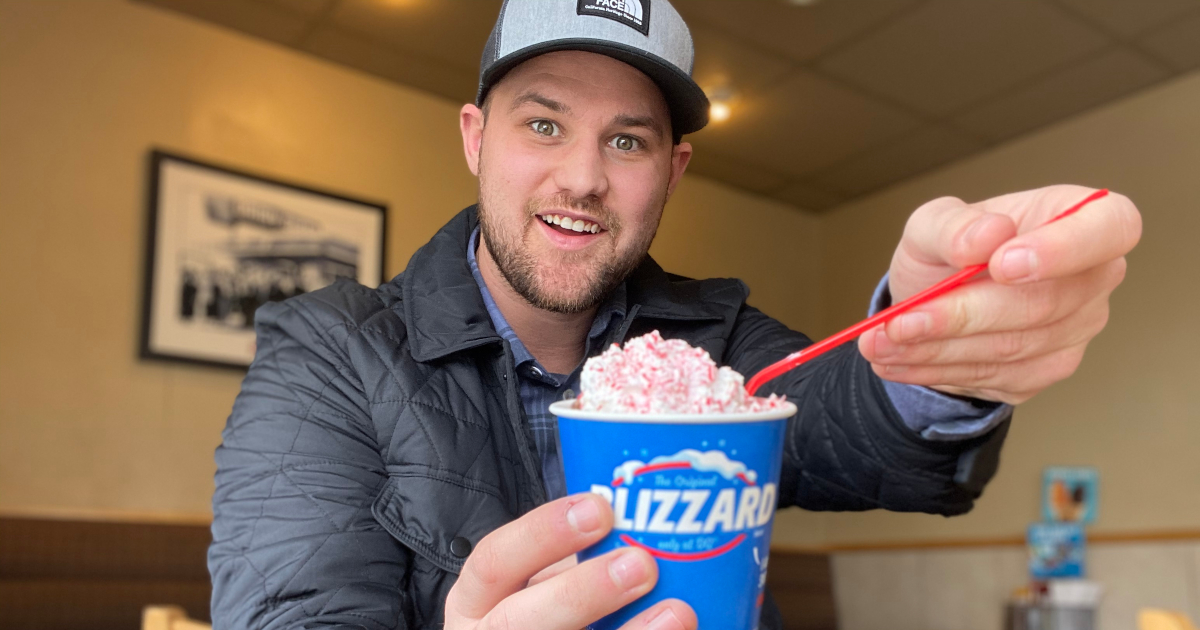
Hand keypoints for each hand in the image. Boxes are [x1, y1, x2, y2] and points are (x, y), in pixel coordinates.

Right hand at [443, 493, 696, 629]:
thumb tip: (651, 518)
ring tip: (678, 613)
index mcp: (476, 602)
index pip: (493, 561)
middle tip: (642, 564)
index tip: (601, 507)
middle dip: (582, 592)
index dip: (542, 533)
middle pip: (520, 622)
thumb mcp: (539, 587)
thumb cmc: (546, 617)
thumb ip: (574, 561)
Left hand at [859, 185, 1140, 403]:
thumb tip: (987, 236)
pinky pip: (993, 377)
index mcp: (1081, 217)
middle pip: (1042, 304)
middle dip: (962, 315)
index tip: (1002, 263)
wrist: (934, 296)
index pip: (1109, 228)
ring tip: (880, 342)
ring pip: (1011, 348)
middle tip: (901, 322)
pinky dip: (935, 370)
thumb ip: (953, 225)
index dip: (1063, 248)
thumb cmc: (949, 249)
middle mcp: (1091, 277)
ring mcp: (1074, 329)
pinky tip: (896, 360)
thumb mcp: (932, 224)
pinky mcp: (1043, 370)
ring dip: (937, 349)